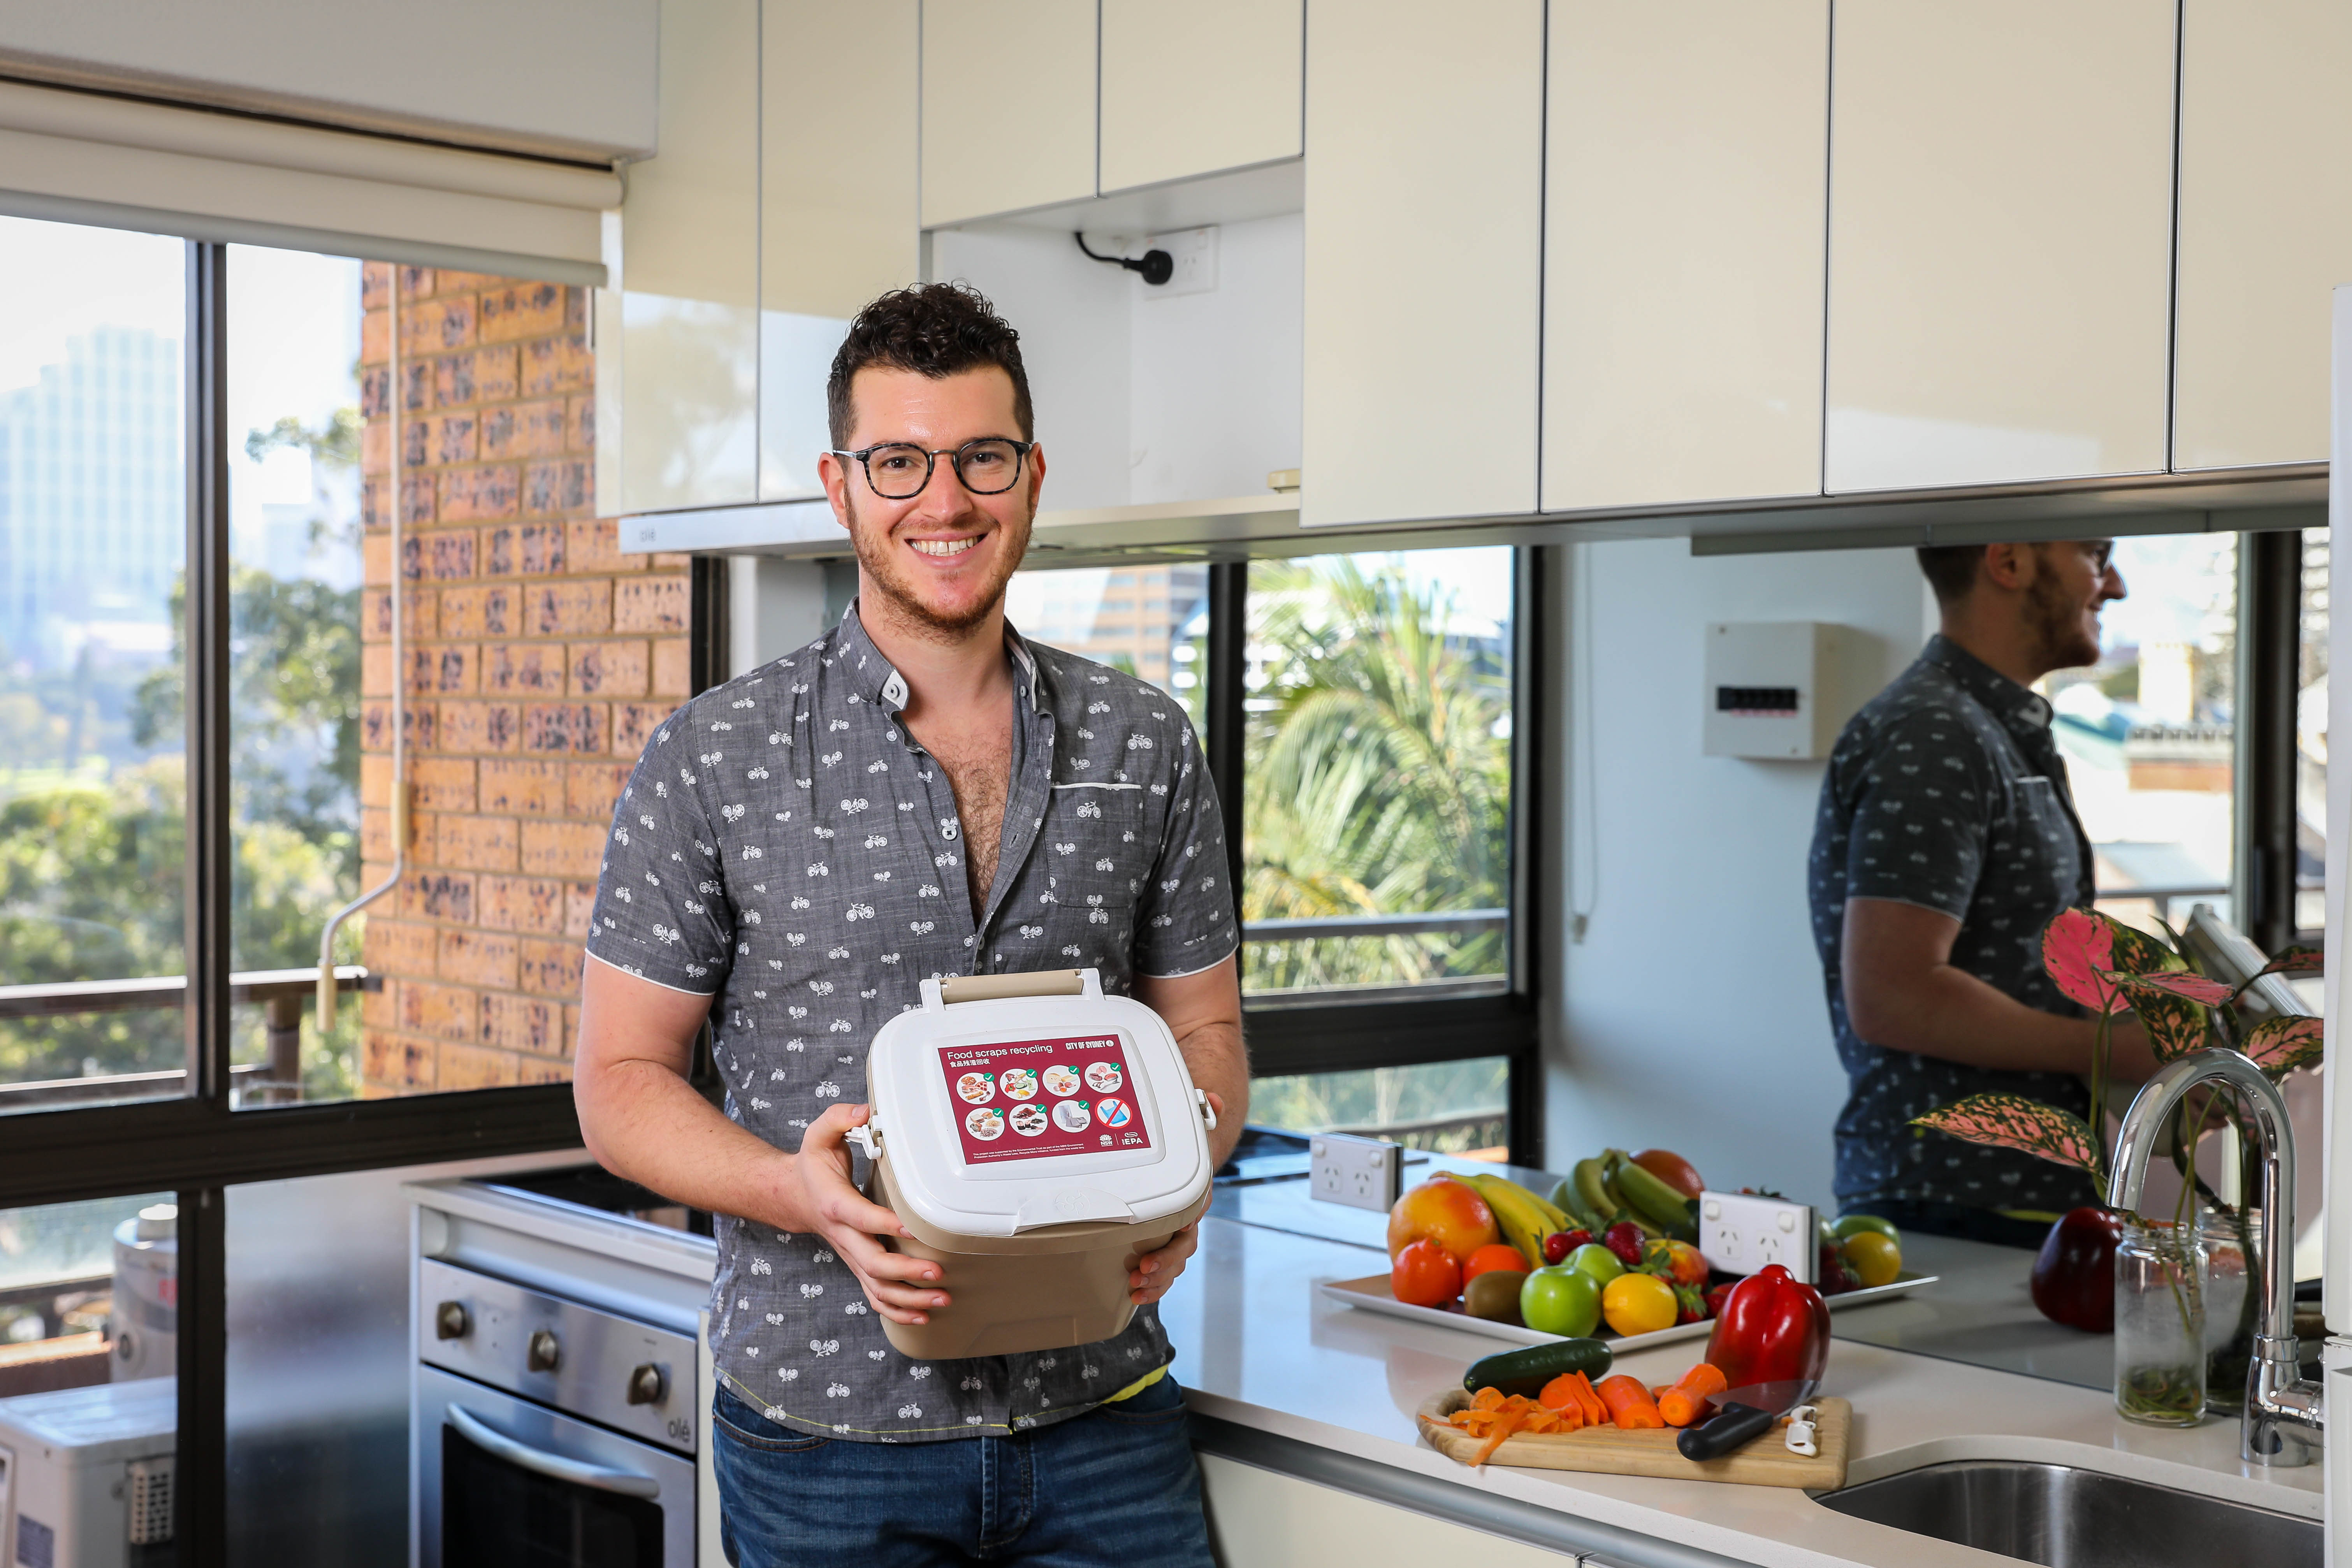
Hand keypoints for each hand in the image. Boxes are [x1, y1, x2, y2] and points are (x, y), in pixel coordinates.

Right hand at [784, 1103, 950, 1326]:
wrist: (793, 1196)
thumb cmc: (813, 1165)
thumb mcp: (819, 1134)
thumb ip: (839, 1118)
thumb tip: (864, 1111)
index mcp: (836, 1203)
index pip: (860, 1217)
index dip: (884, 1224)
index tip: (912, 1226)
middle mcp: (844, 1236)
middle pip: (872, 1263)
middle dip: (906, 1271)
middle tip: (938, 1271)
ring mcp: (851, 1255)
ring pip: (877, 1287)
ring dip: (909, 1298)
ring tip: (941, 1299)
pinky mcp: (857, 1265)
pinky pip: (875, 1295)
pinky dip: (897, 1310)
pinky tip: (922, 1315)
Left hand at [1126, 1093, 1221, 1304]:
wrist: (1189, 1159)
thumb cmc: (1190, 1147)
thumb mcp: (1196, 1127)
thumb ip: (1204, 1114)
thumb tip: (1213, 1100)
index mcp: (1196, 1194)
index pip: (1195, 1214)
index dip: (1181, 1230)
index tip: (1169, 1235)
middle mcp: (1189, 1217)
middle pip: (1183, 1247)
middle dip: (1164, 1262)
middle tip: (1142, 1268)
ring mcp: (1175, 1233)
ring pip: (1174, 1263)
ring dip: (1158, 1279)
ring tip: (1138, 1287)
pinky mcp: (1159, 1243)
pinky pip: (1161, 1269)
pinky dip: (1152, 1284)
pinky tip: (1136, 1293)